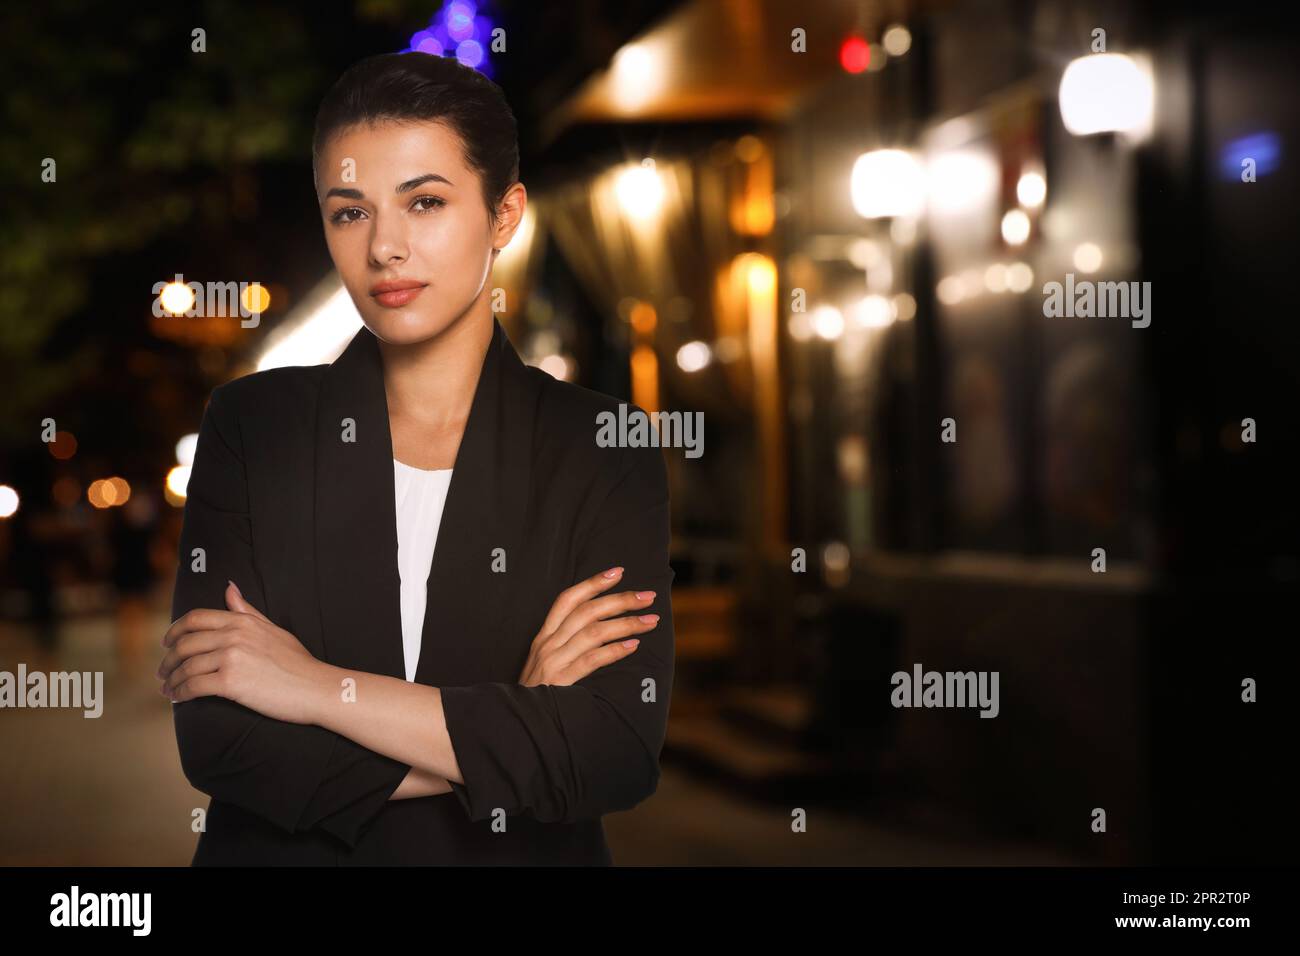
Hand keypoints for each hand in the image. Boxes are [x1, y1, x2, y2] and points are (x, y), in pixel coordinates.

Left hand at [158, 580, 323, 723]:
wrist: (315, 688)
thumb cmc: (298, 662)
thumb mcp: (272, 629)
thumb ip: (247, 611)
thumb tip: (229, 588)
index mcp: (242, 621)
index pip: (196, 618)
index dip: (174, 630)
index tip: (166, 643)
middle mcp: (234, 635)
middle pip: (185, 643)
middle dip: (168, 659)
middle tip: (162, 672)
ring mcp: (232, 657)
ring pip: (186, 666)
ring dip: (171, 679)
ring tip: (168, 689)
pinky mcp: (231, 682)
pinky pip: (194, 686)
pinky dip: (181, 692)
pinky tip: (178, 698)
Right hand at [517, 566, 658, 687]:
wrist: (517, 719)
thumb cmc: (537, 692)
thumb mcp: (545, 661)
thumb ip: (566, 643)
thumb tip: (603, 626)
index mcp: (544, 635)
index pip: (568, 599)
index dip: (593, 583)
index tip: (619, 572)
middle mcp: (547, 643)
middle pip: (587, 611)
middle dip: (620, 600)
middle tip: (647, 597)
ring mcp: (553, 661)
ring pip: (593, 632)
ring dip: (626, 624)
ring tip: (650, 621)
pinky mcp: (560, 681)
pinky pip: (591, 660)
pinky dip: (614, 651)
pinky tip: (633, 646)